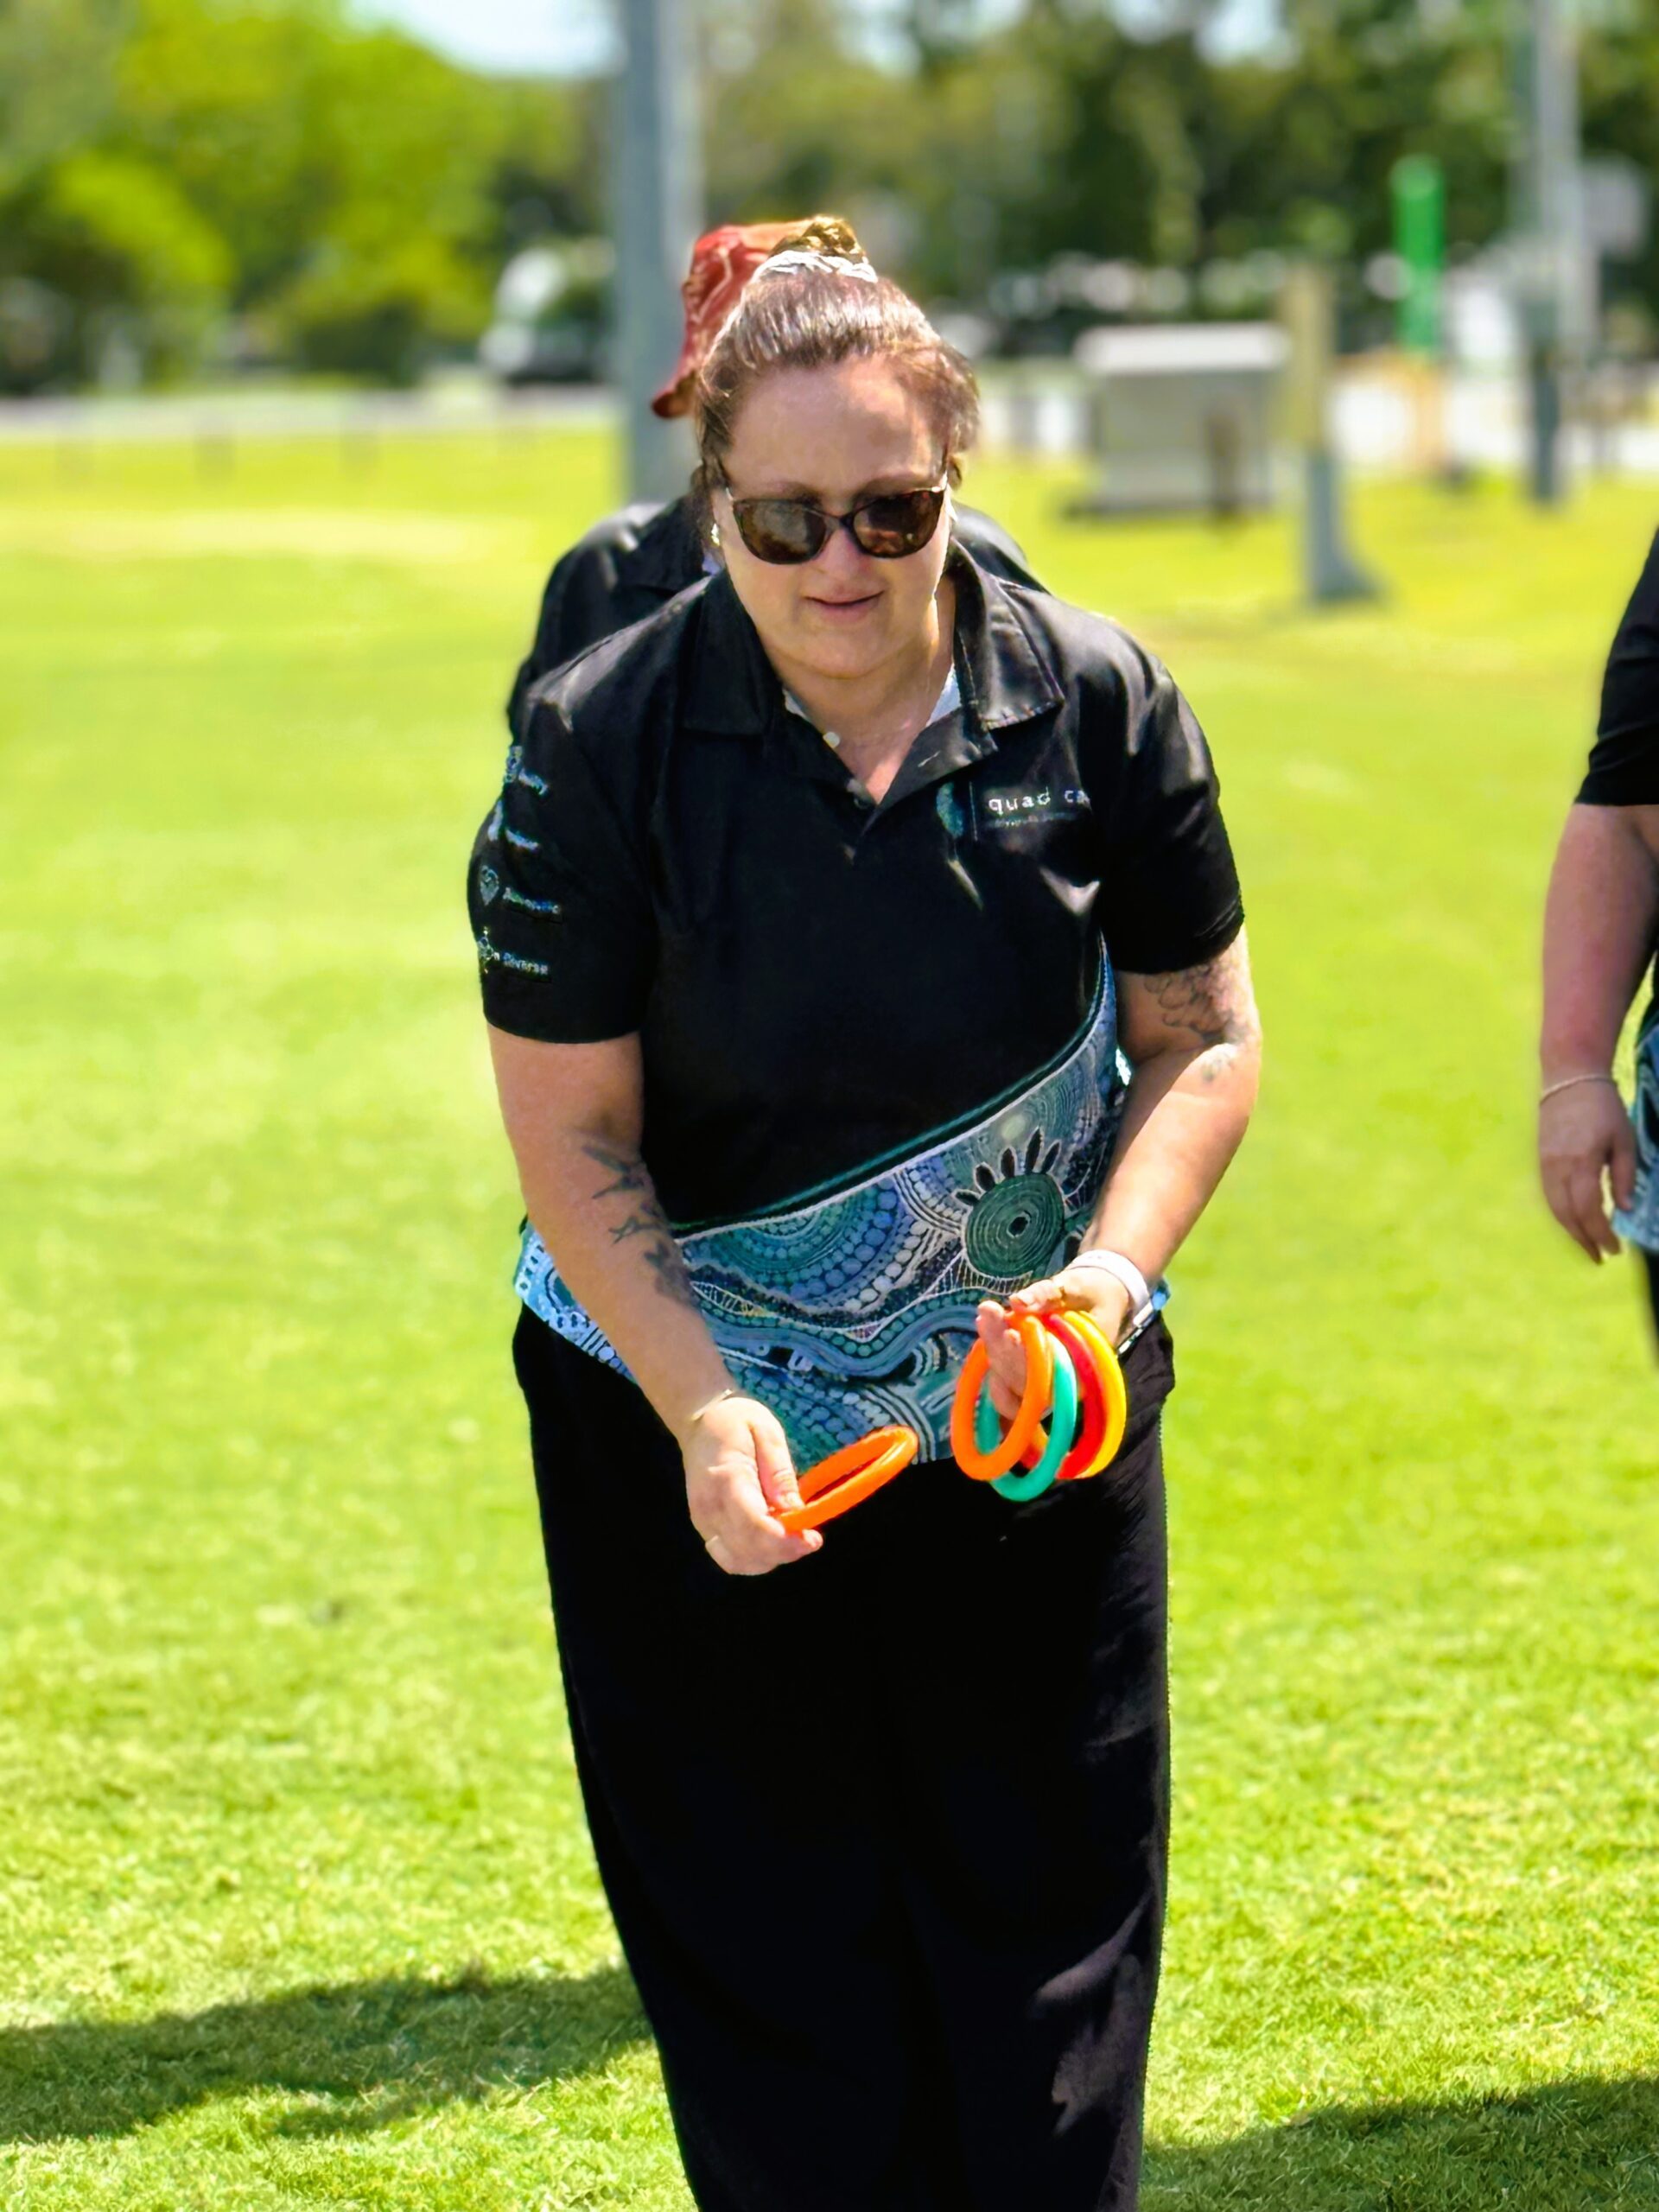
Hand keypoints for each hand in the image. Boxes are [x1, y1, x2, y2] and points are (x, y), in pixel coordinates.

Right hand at [681, 1397, 822, 1574]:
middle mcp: (709, 1508)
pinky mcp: (704, 1528)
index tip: (813, 1538)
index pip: (755, 1525)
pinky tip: (772, 1543)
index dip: (786, 1541)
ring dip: (770, 1558)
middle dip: (784, 1551)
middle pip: (748, 1549)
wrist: (699, 1421)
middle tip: (810, 1538)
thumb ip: (780, 1473)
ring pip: (739, 1561)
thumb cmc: (736, 1421)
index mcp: (726, 1480)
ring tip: (792, 1539)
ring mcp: (702, 1522)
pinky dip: (754, 1559)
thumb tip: (795, 1511)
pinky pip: (730, 1558)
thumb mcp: (767, 1433)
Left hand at [976, 1268, 1132, 1423]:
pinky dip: (993, 1348)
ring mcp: (1044, 1377)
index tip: (1009, 1334)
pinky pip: (1005, 1370)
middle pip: (1024, 1379)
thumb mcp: (1076, 1286)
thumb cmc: (1093, 1291)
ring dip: (993, 1346)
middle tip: (987, 1314)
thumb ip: (1047, 1295)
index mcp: (1084, 1369)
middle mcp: (1064, 1381)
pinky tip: (984, 1323)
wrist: (1098, 1293)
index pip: (1050, 1375)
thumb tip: (1017, 1302)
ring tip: (985, 1314)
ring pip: (1010, 1376)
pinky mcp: (1028, 1368)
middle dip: (1002, 1347)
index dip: (1026, 1360)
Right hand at [1539, 1080, 1634, 1262]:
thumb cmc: (1603, 1107)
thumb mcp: (1624, 1139)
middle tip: (1600, 1256)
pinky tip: (1572, 1221)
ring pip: (1555, 1208)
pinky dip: (1561, 1214)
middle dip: (1584, 1239)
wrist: (1569, 1080)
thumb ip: (1625, 1176)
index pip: (1589, 1209)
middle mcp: (1558, 1167)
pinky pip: (1548, 1196)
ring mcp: (1545, 1165)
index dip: (1602, 1233)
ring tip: (1587, 1245)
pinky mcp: (1540, 1161)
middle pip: (1568, 1215)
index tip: (1615, 1249)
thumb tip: (1624, 1209)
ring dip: (1571, 1231)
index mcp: (1582, 1162)